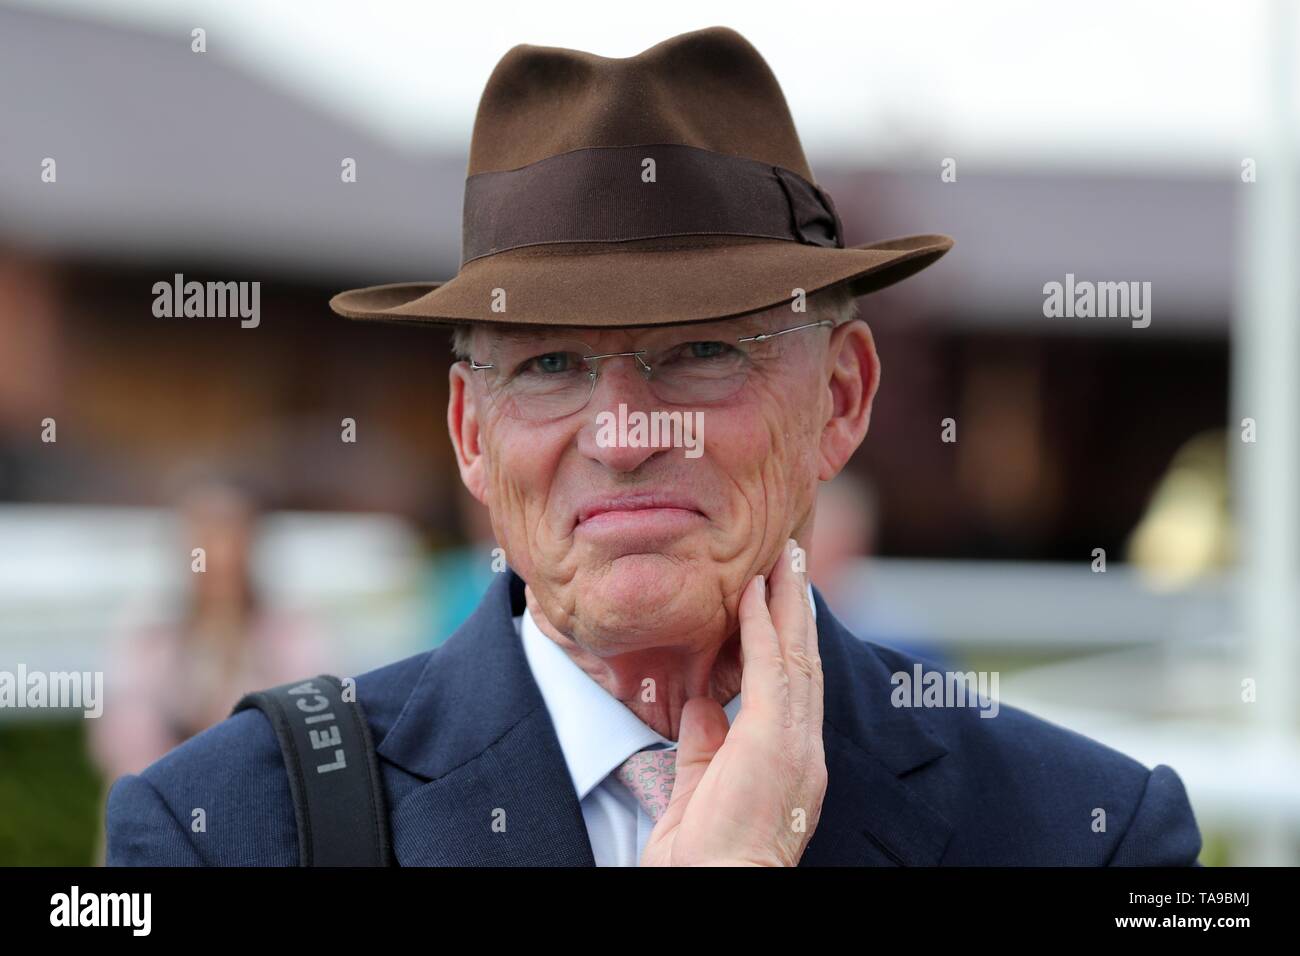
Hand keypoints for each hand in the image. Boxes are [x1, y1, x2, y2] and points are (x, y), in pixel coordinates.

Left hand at [640, 537, 826, 865]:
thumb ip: (705, 746)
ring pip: (796, 655)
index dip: (789, 638)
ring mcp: (794, 743)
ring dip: (788, 603)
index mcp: (791, 760)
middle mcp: (803, 748)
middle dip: (799, 608)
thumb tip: (701, 705)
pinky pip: (772, 669)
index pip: (793, 685)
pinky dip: (763, 627)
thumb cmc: (707, 858)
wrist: (720, 889)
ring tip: (783, 559)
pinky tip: (754, 594)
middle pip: (805, 661)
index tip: (781, 598)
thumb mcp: (701, 789)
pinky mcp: (774, 740)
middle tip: (793, 560)